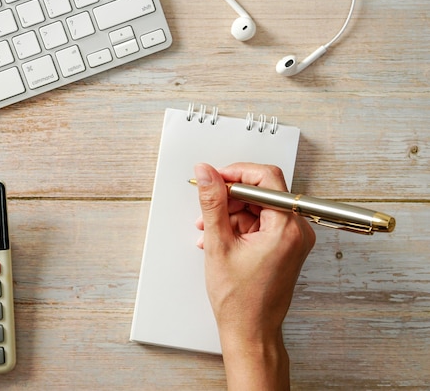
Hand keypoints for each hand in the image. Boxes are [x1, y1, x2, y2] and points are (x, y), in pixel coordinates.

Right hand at [194, 162, 314, 390]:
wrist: (251, 332)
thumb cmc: (240, 301)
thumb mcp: (218, 244)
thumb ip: (213, 203)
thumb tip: (207, 174)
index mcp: (287, 228)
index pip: (266, 178)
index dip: (236, 173)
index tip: (216, 178)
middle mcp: (297, 231)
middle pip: (262, 193)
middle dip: (230, 198)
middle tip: (208, 208)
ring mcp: (292, 240)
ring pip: (259, 208)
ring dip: (231, 214)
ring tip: (208, 230)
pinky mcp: (285, 247)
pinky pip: (261, 224)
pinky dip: (239, 227)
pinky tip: (219, 239)